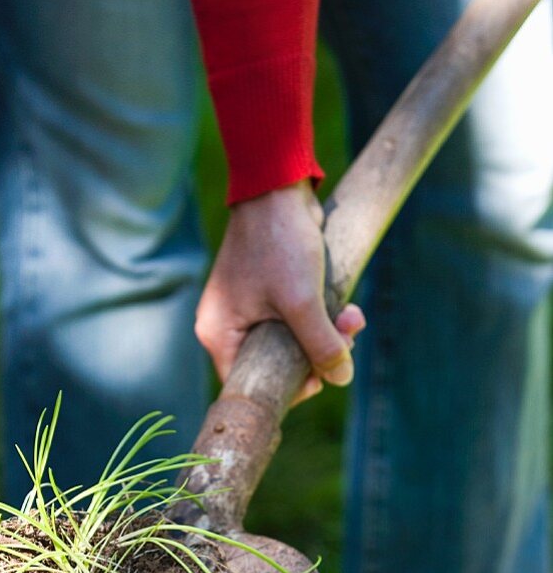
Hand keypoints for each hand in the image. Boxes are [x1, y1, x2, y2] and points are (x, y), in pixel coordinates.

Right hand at [195, 180, 365, 400]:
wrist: (278, 185)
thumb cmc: (279, 243)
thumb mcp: (302, 302)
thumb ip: (321, 344)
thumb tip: (341, 377)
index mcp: (220, 335)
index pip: (250, 383)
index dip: (288, 388)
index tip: (321, 378)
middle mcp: (228, 325)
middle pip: (276, 364)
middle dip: (317, 355)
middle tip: (348, 341)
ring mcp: (248, 308)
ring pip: (292, 341)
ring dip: (328, 335)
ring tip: (353, 319)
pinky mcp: (268, 292)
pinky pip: (296, 319)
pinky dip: (322, 316)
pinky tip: (346, 307)